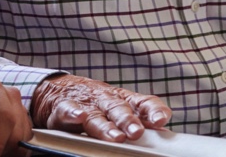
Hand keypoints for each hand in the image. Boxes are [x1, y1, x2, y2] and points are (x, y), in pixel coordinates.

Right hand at [30, 74, 171, 142]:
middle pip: (119, 109)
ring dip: (106, 126)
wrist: (61, 89)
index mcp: (124, 100)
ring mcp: (86, 104)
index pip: (143, 102)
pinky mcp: (64, 108)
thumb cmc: (98, 103)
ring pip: (97, 115)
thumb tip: (164, 136)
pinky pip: (68, 110)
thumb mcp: (120, 107)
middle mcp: (106, 100)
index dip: (153, 110)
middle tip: (137, 133)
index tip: (161, 120)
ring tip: (116, 137)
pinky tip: (79, 117)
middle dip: (129, 121)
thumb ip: (140, 119)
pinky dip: (73, 113)